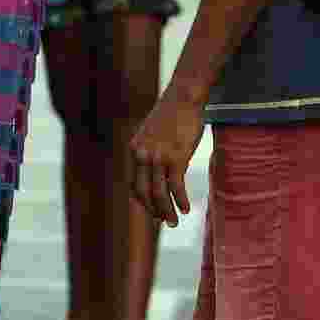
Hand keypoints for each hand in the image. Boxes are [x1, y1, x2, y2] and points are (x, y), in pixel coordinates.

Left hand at [130, 87, 203, 227]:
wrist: (184, 97)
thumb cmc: (172, 114)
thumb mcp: (153, 133)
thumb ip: (151, 150)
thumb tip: (156, 167)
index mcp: (134, 150)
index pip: (133, 184)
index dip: (142, 201)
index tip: (152, 210)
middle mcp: (142, 155)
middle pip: (143, 193)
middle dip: (153, 211)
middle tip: (163, 222)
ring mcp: (158, 157)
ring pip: (159, 193)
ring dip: (166, 211)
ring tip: (174, 222)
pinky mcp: (176, 157)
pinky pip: (176, 186)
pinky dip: (180, 200)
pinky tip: (186, 208)